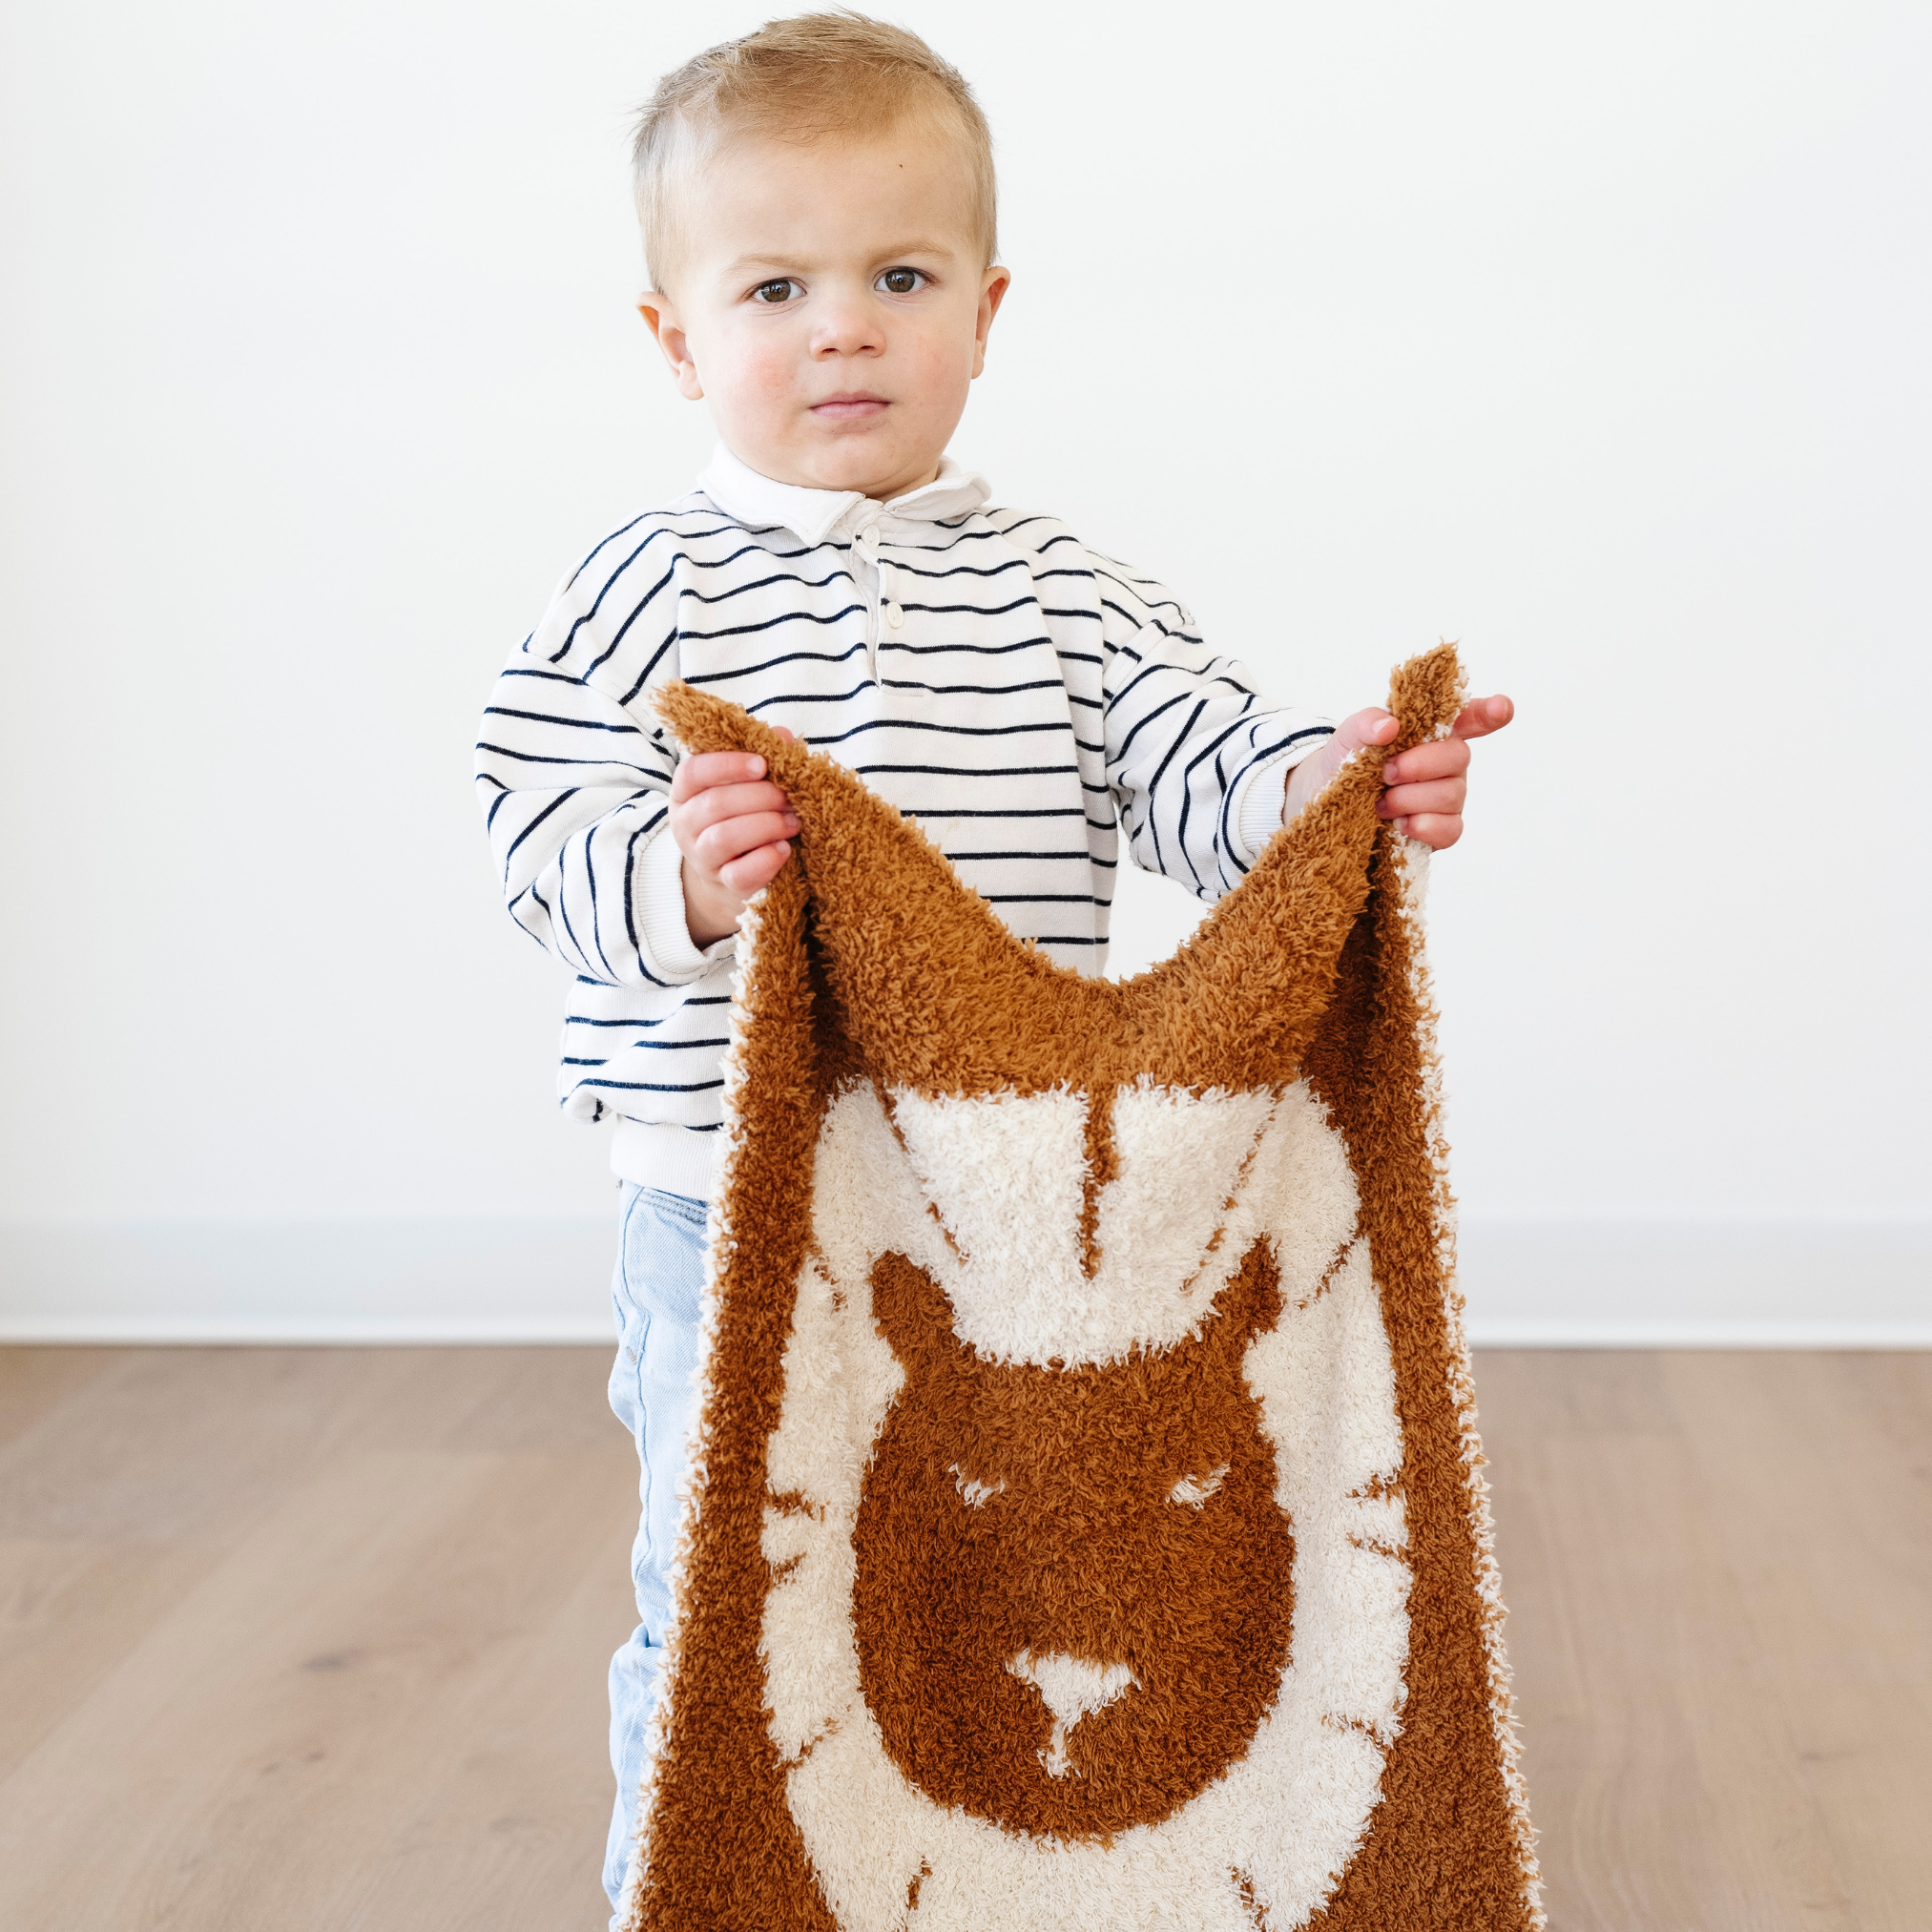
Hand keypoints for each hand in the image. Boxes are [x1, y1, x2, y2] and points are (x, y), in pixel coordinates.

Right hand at [669, 730, 799, 946]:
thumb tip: (782, 736)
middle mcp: (686, 824)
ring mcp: (701, 857)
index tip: (762, 764)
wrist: (733, 873)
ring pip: (724, 837)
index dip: (727, 764)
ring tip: (794, 822)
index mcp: (686, 792)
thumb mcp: (746, 785)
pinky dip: (765, 860)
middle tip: (789, 797)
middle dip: (759, 797)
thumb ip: (762, 758)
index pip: (693, 772)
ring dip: (765, 825)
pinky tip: (784, 850)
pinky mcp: (723, 884)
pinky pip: (739, 874)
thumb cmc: (742, 817)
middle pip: (715, 804)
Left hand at [1283, 695, 1513, 850]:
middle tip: (1386, 772)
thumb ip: (1366, 723)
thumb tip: (1389, 727)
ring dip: (1411, 799)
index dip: (1489, 712)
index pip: (1469, 717)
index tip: (1501, 708)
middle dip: (1420, 765)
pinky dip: (1425, 827)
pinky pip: (1451, 830)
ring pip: (1452, 795)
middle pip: (1459, 757)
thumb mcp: (1348, 737)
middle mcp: (1446, 762)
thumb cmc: (1345, 763)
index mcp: (1429, 731)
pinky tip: (1401, 825)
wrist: (1325, 801)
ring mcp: (1446, 796)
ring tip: (1381, 802)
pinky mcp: (1440, 829)